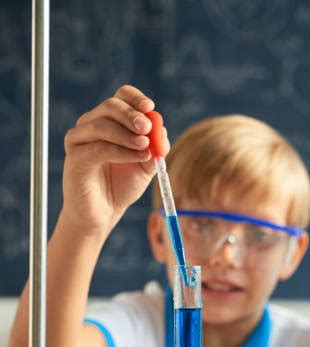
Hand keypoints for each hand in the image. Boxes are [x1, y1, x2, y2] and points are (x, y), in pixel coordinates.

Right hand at [62, 84, 169, 234]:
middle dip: (132, 115)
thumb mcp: (146, 165)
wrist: (104, 213)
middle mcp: (90, 125)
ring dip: (127, 134)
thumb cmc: (122, 186)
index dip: (135, 98)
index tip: (150, 107)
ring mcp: (79, 140)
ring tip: (145, 147)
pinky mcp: (74, 159)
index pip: (120, 97)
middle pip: (110, 106)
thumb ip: (156, 147)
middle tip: (148, 128)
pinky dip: (121, 151)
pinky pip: (99, 149)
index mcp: (108, 121)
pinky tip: (138, 157)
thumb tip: (161, 127)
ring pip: (102, 125)